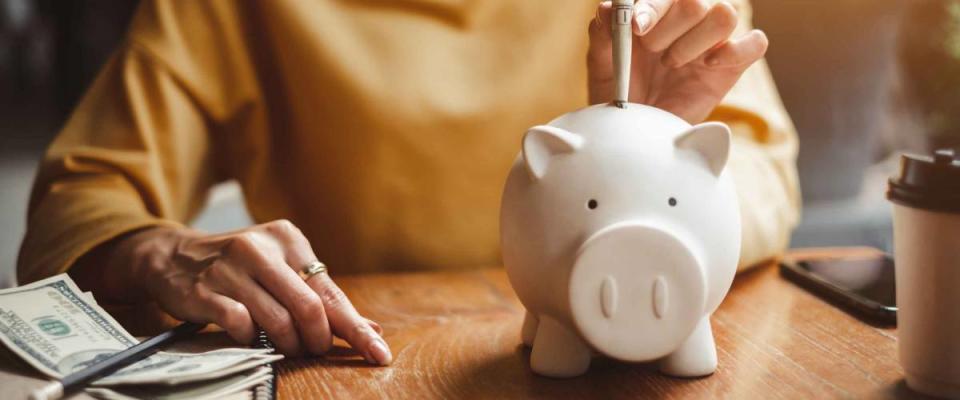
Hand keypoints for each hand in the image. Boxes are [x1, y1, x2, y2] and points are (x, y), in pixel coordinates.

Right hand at [74, 221, 391, 363]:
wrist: (172, 256)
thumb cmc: (239, 267)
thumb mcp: (280, 268)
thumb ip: (322, 297)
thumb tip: (371, 328)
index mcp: (287, 238)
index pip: (330, 290)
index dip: (356, 327)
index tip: (378, 352)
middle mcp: (260, 248)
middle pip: (310, 306)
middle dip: (320, 339)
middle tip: (316, 350)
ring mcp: (231, 269)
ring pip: (279, 320)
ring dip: (289, 344)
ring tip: (288, 347)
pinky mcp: (206, 291)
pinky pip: (243, 326)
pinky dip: (254, 340)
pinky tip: (252, 337)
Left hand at [588, 0, 768, 122]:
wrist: (633, 124)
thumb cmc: (618, 87)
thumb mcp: (601, 61)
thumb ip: (602, 33)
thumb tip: (608, 8)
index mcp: (659, 7)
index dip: (654, 6)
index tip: (637, 26)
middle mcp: (689, 17)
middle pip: (697, 0)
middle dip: (669, 28)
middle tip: (651, 50)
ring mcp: (713, 39)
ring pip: (726, 13)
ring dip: (695, 41)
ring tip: (672, 63)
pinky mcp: (732, 65)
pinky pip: (755, 43)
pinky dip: (734, 50)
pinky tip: (706, 64)